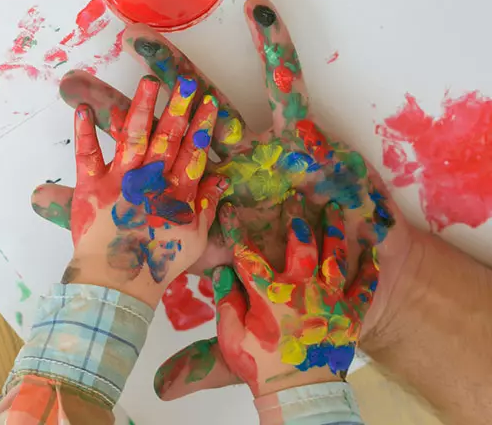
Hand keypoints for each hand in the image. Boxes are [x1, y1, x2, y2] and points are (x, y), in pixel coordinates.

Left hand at [63, 75, 228, 305]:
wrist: (118, 280)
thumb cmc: (158, 263)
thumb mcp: (194, 239)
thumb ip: (207, 207)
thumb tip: (219, 180)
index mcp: (176, 193)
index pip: (193, 152)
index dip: (202, 126)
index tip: (209, 102)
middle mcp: (150, 180)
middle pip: (168, 138)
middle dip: (179, 108)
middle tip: (186, 82)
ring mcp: (121, 180)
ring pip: (135, 137)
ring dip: (142, 108)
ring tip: (150, 83)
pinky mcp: (92, 186)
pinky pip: (87, 155)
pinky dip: (85, 132)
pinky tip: (83, 109)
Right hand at [155, 196, 379, 399]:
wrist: (300, 396)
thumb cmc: (261, 367)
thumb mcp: (231, 338)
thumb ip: (226, 303)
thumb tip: (222, 273)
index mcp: (269, 294)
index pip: (247, 255)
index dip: (236, 230)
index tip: (231, 209)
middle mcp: (301, 289)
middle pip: (299, 245)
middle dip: (295, 220)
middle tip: (295, 198)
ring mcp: (330, 299)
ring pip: (334, 256)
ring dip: (334, 231)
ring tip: (335, 209)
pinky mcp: (351, 313)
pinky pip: (363, 286)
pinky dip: (368, 269)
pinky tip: (372, 251)